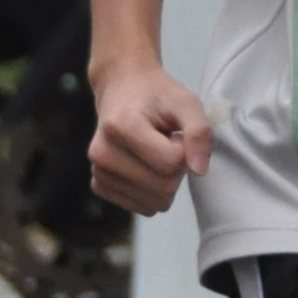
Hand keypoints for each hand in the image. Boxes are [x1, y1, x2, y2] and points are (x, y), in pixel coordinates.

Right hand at [88, 57, 212, 214]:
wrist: (122, 89)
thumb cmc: (157, 96)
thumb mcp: (186, 102)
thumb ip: (199, 132)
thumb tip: (199, 171)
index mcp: (120, 126)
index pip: (171, 163)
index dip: (183, 149)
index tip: (173, 133)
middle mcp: (102, 153)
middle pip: (163, 188)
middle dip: (175, 169)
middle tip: (165, 143)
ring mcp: (98, 172)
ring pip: (154, 203)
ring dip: (164, 181)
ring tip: (154, 152)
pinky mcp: (99, 186)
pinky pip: (143, 208)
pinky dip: (152, 192)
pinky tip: (144, 165)